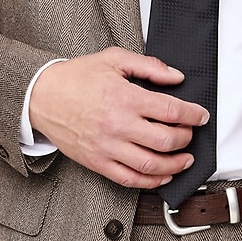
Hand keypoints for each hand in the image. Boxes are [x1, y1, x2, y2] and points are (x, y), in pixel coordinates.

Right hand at [28, 49, 208, 189]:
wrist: (40, 97)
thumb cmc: (75, 78)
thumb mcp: (113, 59)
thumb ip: (148, 66)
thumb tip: (176, 77)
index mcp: (124, 97)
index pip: (171, 111)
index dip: (193, 115)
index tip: (200, 116)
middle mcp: (118, 124)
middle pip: (166, 140)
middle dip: (186, 138)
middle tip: (190, 134)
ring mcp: (107, 146)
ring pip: (152, 164)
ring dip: (175, 165)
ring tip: (185, 159)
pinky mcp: (98, 162)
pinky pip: (130, 179)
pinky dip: (151, 181)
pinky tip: (162, 175)